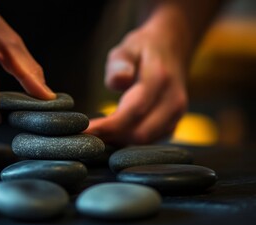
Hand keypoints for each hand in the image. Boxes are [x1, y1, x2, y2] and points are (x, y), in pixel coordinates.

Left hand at [85, 23, 187, 144]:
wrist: (173, 47)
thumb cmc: (144, 48)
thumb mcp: (127, 47)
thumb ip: (119, 63)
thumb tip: (118, 81)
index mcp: (160, 80)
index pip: (132, 112)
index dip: (108, 126)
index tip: (84, 131)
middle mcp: (173, 101)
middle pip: (140, 133)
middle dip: (110, 138)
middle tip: (84, 136)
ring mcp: (176, 115)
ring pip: (145, 141)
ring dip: (118, 142)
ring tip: (94, 137)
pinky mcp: (173, 124)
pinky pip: (149, 141)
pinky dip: (128, 142)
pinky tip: (110, 136)